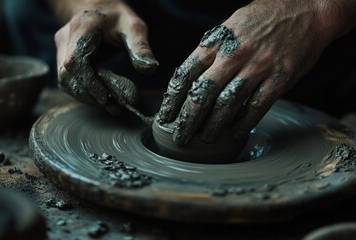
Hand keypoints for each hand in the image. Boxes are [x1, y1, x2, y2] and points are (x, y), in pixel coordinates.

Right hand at [54, 1, 157, 114]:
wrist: (98, 8)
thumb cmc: (116, 17)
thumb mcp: (133, 27)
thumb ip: (140, 47)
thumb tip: (150, 69)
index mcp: (82, 28)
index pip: (75, 61)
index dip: (88, 82)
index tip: (106, 97)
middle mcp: (65, 39)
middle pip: (67, 75)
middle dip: (90, 95)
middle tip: (114, 107)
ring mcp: (61, 48)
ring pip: (65, 81)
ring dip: (86, 97)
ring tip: (111, 106)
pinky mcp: (63, 58)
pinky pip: (68, 80)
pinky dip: (83, 92)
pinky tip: (101, 98)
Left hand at [157, 0, 355, 144]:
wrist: (308, 9)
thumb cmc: (264, 18)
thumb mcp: (230, 25)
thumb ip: (211, 50)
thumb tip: (192, 77)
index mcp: (217, 39)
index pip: (186, 73)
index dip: (172, 99)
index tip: (166, 115)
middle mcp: (234, 53)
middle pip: (203, 93)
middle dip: (188, 119)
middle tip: (180, 136)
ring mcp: (258, 67)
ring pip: (227, 104)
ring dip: (213, 126)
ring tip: (204, 138)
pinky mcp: (279, 78)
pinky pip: (257, 107)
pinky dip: (244, 124)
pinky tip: (235, 134)